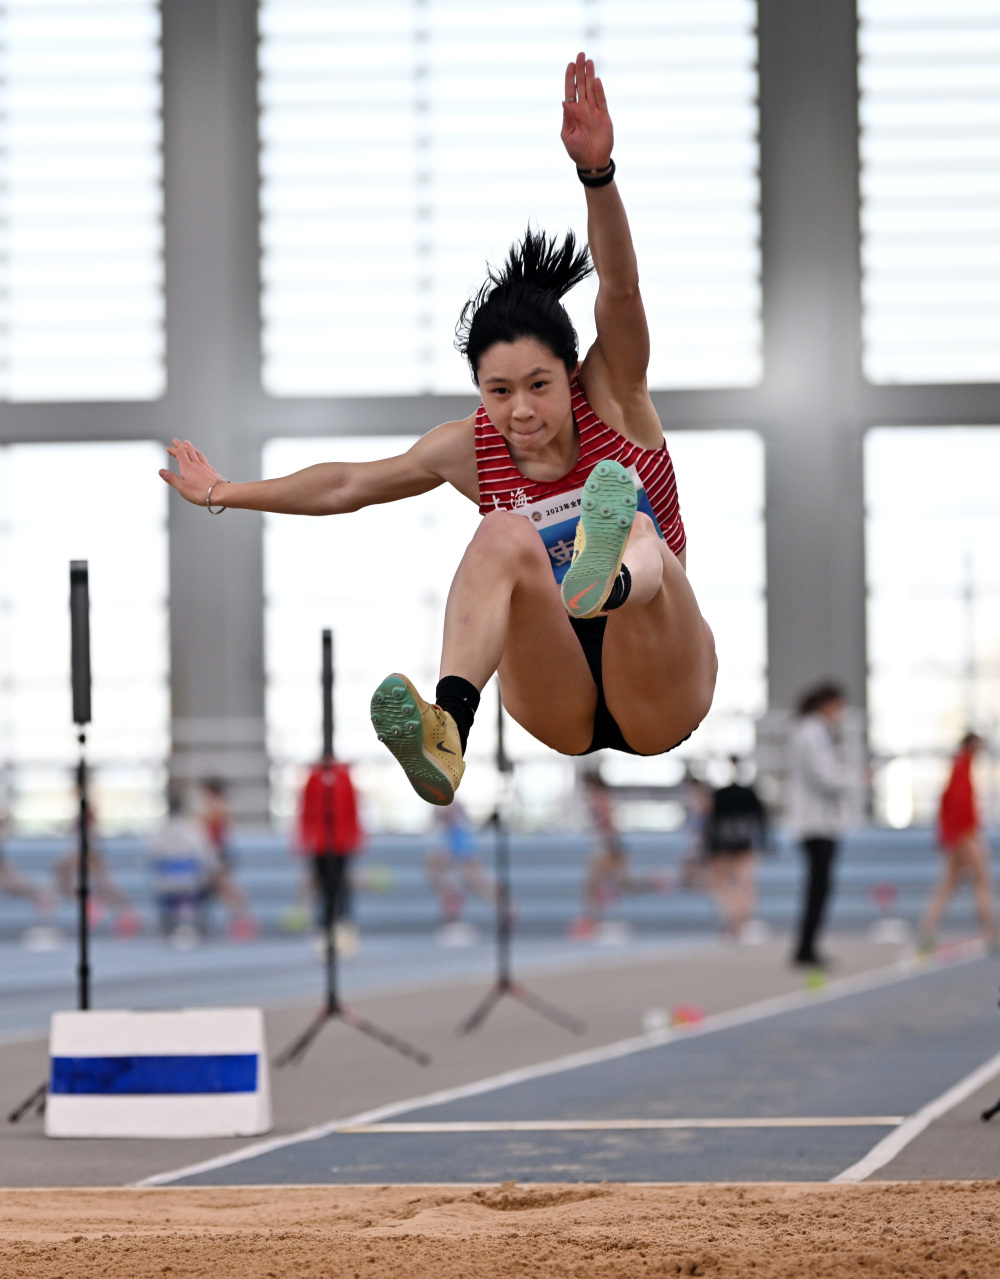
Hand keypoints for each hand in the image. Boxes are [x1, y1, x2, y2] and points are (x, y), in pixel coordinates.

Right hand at [159, 438, 226, 506]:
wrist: (220, 493)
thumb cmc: (202, 492)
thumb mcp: (181, 487)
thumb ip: (171, 478)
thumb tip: (161, 471)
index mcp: (187, 467)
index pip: (179, 454)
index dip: (173, 450)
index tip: (169, 448)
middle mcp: (196, 464)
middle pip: (187, 450)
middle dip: (181, 445)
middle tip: (176, 441)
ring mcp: (205, 466)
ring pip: (196, 452)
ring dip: (190, 446)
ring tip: (187, 443)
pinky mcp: (211, 469)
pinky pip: (203, 457)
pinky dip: (198, 453)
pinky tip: (200, 455)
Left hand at [561, 52, 613, 171]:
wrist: (591, 162)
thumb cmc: (576, 151)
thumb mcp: (567, 135)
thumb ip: (567, 118)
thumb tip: (565, 101)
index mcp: (572, 113)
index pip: (570, 91)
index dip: (570, 77)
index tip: (570, 64)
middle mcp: (583, 109)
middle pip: (581, 85)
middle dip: (580, 70)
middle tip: (580, 54)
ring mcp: (594, 112)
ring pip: (591, 89)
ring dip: (590, 75)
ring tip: (588, 61)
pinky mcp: (604, 116)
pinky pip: (601, 101)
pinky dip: (599, 91)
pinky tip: (597, 80)